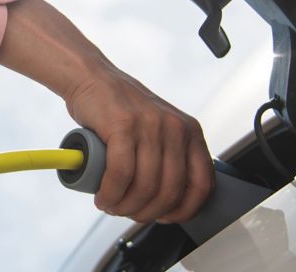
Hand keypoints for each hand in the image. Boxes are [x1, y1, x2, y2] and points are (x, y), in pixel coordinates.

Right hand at [65, 71, 213, 223]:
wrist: (93, 79)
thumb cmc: (122, 110)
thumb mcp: (160, 130)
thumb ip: (170, 158)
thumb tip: (169, 202)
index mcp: (190, 132)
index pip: (202, 184)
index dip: (184, 210)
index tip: (165, 217)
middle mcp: (175, 129)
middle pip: (169, 191)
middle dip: (146, 212)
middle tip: (128, 212)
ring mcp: (150, 126)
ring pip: (144, 186)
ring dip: (124, 206)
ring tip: (111, 205)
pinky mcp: (123, 126)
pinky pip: (121, 174)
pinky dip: (110, 193)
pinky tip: (103, 196)